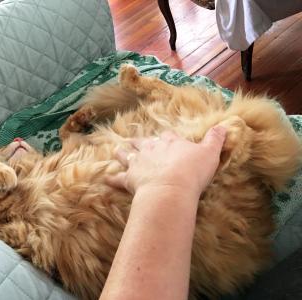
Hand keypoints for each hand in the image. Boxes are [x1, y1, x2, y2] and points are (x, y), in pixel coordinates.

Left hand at [108, 126, 226, 196]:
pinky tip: (106, 178)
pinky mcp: (130, 179)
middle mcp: (152, 149)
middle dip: (138, 142)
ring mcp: (139, 163)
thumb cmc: (193, 171)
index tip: (166, 138)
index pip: (168, 136)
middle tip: (132, 140)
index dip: (167, 138)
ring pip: (127, 155)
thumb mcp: (210, 153)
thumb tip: (225, 125)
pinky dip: (112, 179)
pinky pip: (118, 178)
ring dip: (122, 153)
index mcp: (171, 142)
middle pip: (143, 142)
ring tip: (116, 150)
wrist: (171, 188)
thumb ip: (215, 139)